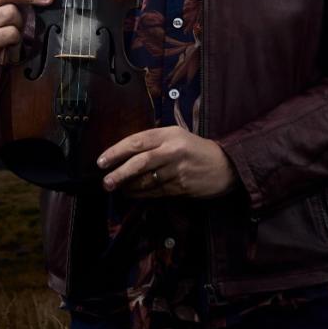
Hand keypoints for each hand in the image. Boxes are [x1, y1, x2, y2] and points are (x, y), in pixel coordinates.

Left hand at [98, 127, 238, 198]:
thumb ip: (154, 142)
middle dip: (119, 173)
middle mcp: (173, 150)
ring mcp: (178, 169)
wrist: (226, 165)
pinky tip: (132, 194)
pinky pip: (156, 191)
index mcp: (169, 134)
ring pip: (146, 180)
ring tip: (116, 189)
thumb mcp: (177, 136)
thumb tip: (124, 154)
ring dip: (128, 186)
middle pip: (140, 162)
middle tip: (105, 182)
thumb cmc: (196, 150)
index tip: (101, 161)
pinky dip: (141, 194)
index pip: (137, 141)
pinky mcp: (182, 186)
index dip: (116, 151)